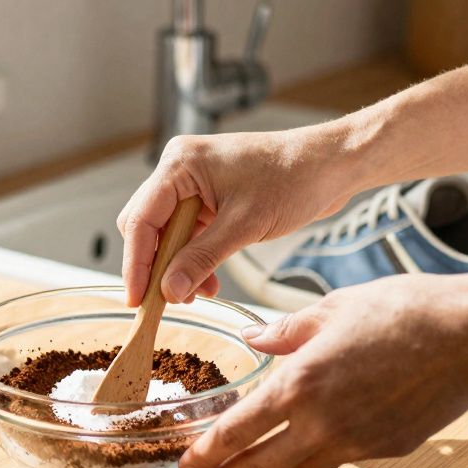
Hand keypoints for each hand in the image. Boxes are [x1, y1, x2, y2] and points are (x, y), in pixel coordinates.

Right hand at [117, 124, 364, 306]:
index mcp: (180, 164)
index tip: (137, 300)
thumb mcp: (244, 226)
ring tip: (197, 295)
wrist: (332, 165)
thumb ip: (201, 259)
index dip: (136, 263)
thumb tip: (168, 291)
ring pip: (168, 233)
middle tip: (165, 302)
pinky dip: (195, 258)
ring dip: (178, 266)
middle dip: (157, 266)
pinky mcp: (210, 196)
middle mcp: (180, 169)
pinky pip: (189, 232)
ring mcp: (195, 182)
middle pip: (147, 226)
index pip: (140, 219)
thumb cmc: (293, 179)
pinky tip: (209, 281)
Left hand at [178, 273, 467, 467]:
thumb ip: (286, 332)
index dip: (208, 454)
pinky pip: (343, 456)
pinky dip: (324, 450)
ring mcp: (357, 442)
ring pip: (302, 467)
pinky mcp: (388, 449)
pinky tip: (323, 434)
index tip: (188, 465)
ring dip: (275, 467)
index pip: (238, 431)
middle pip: (262, 467)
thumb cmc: (403, 311)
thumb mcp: (331, 309)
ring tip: (259, 459)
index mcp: (299, 384)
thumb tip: (254, 336)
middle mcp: (322, 423)